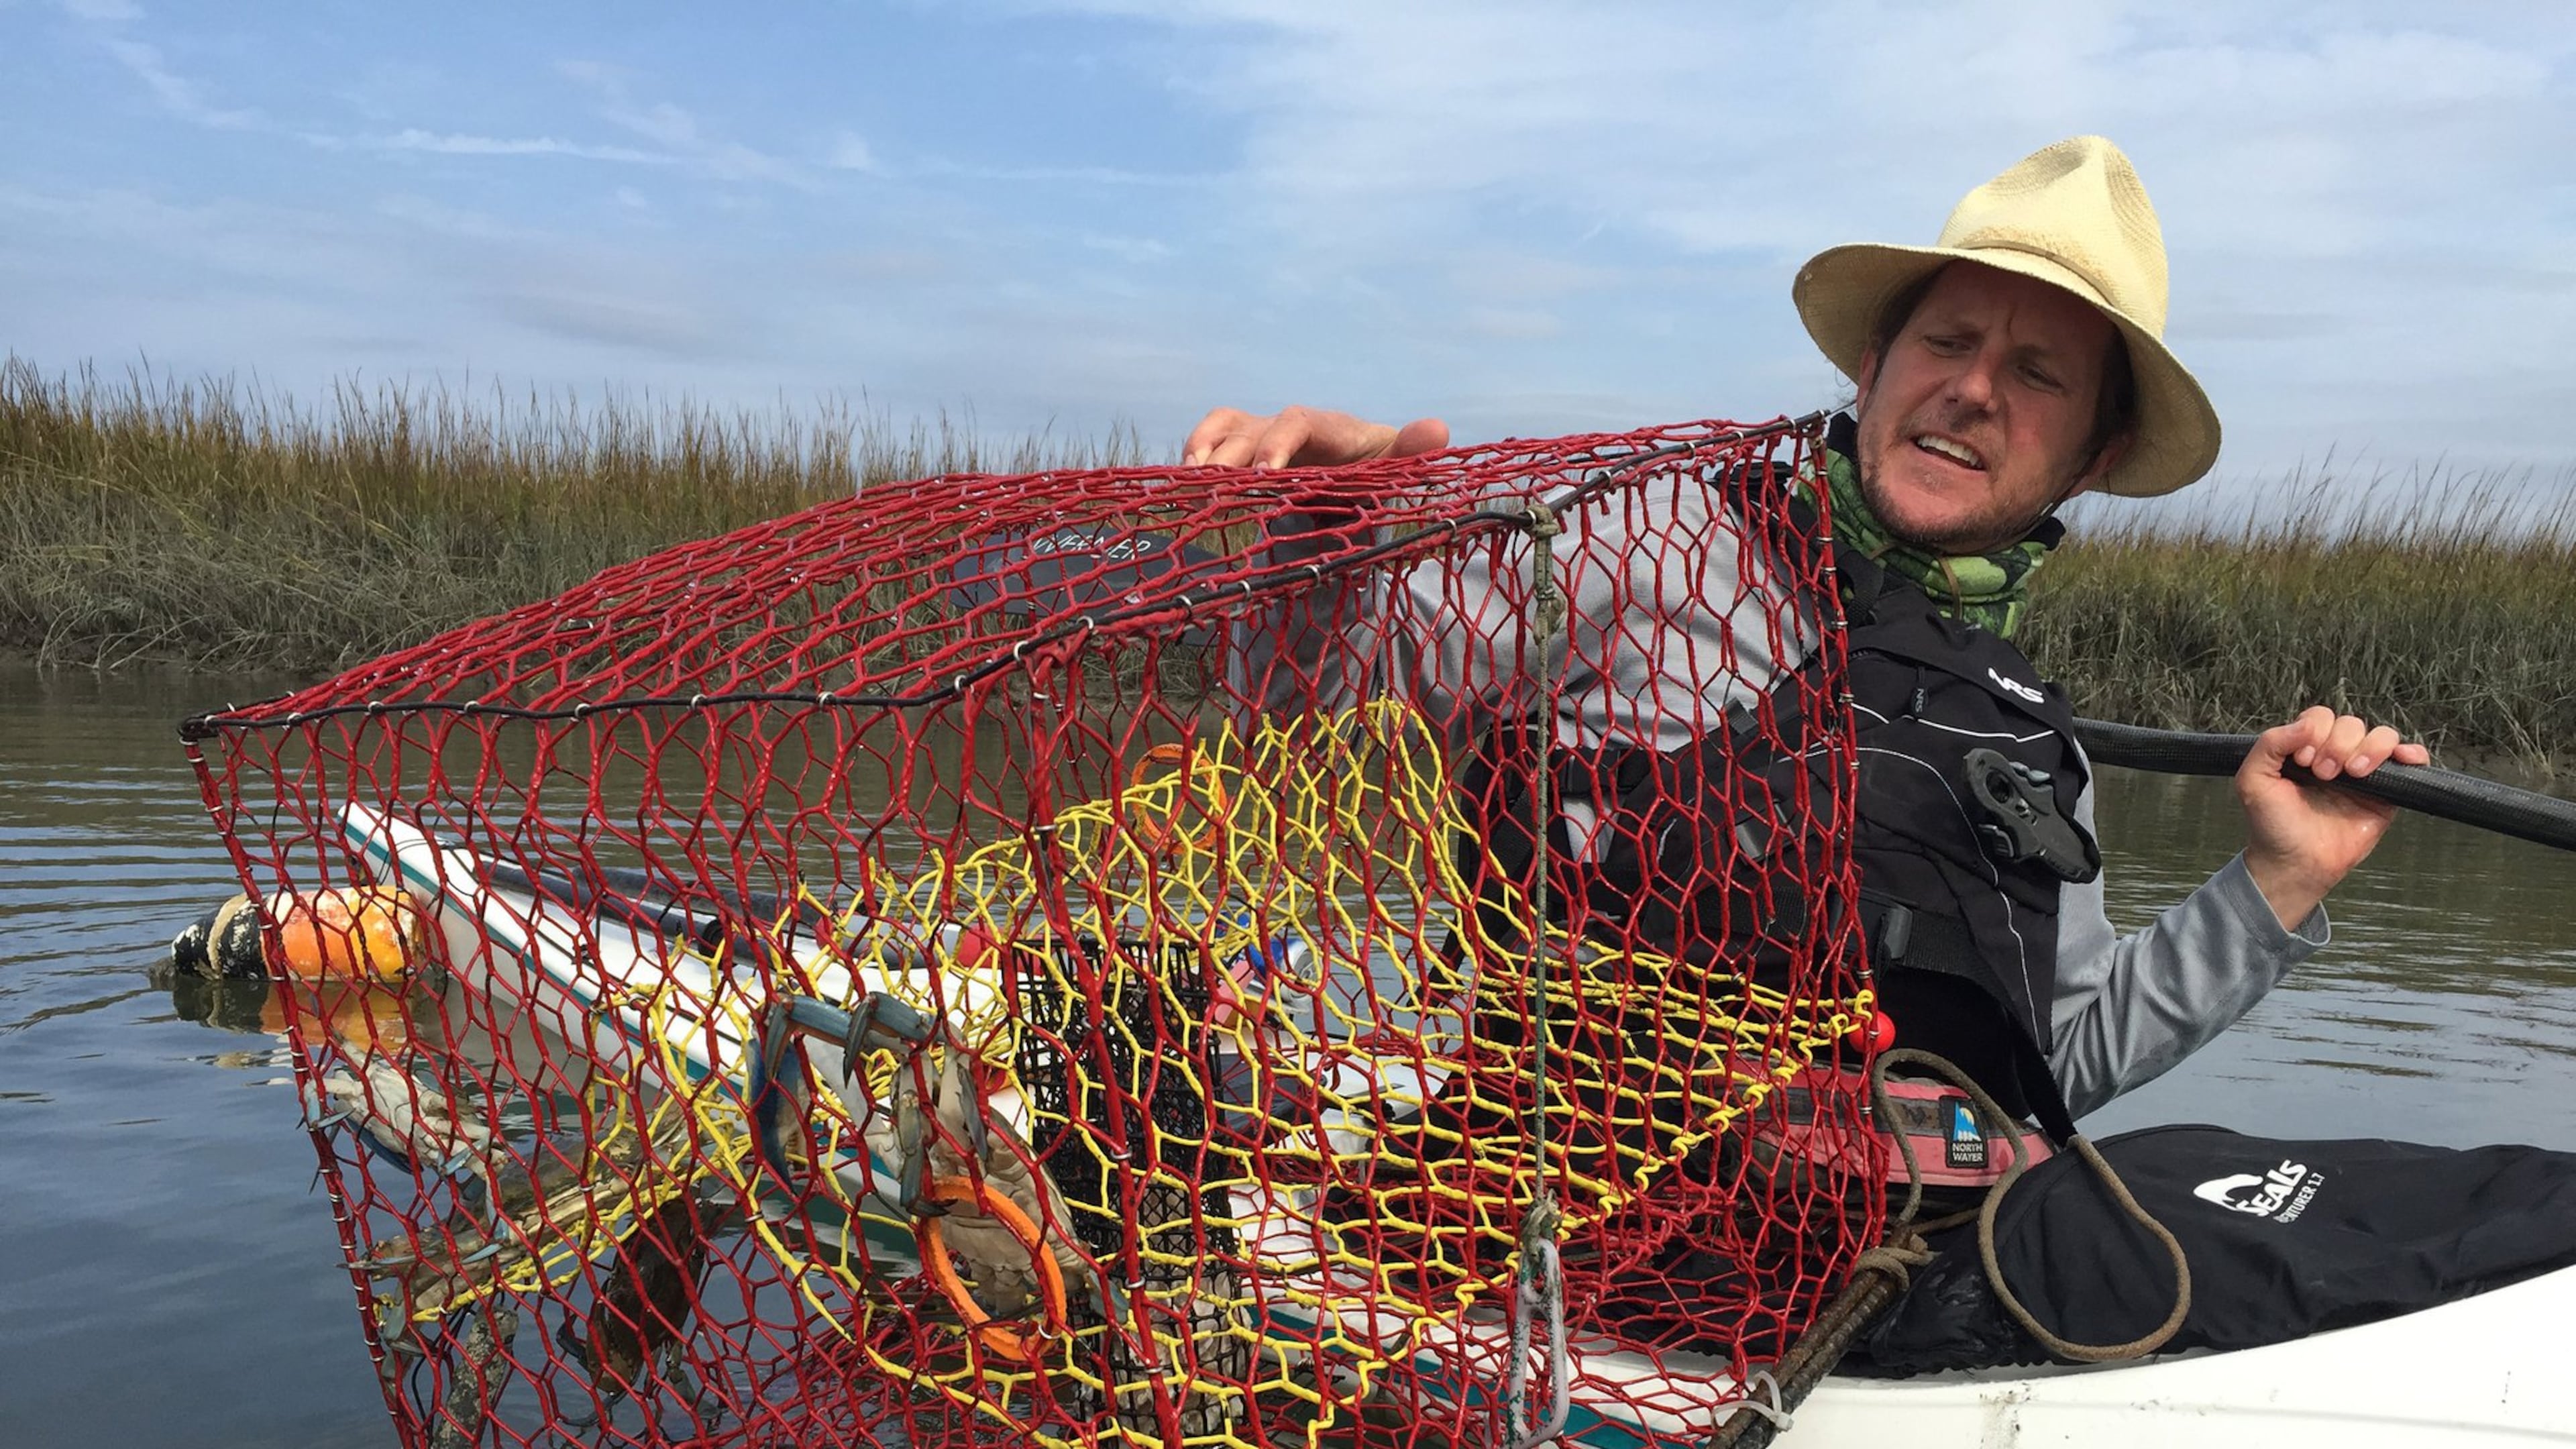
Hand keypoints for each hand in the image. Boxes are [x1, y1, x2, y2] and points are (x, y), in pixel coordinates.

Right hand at [1181, 405, 1448, 468]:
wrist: (1355, 470)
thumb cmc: (1375, 472)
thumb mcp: (1394, 465)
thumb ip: (1410, 450)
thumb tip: (1438, 428)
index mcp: (1326, 427)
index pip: (1297, 421)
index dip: (1277, 443)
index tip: (1265, 476)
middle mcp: (1287, 424)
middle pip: (1249, 425)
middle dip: (1230, 453)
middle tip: (1219, 486)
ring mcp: (1260, 430)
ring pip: (1222, 425)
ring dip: (1202, 448)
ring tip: (1190, 480)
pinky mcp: (1241, 444)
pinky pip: (1210, 437)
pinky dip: (1193, 453)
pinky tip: (1181, 485)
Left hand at [2236, 707, 2429, 928]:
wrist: (2295, 863)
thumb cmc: (2272, 825)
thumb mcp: (2253, 780)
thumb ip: (2270, 745)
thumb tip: (2306, 723)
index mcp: (2305, 748)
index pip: (2320, 717)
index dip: (2315, 732)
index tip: (2303, 761)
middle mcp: (2335, 755)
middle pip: (2352, 724)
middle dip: (2338, 744)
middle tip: (2324, 774)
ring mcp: (2363, 772)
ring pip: (2382, 736)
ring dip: (2370, 748)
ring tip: (2352, 774)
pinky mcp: (2386, 793)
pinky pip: (2409, 762)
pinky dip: (2412, 753)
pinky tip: (2403, 758)